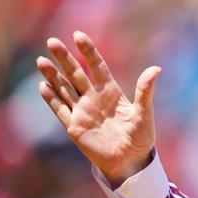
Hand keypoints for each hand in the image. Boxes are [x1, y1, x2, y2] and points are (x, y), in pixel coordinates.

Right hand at [37, 31, 160, 187]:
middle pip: (76, 74)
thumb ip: (146, 91)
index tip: (78, 35)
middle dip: (64, 58)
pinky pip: (60, 110)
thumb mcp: (145, 113)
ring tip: (41, 60)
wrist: (130, 162)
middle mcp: (94, 99)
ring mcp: (82, 112)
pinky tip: (43, 86)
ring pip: (64, 89)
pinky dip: (52, 98)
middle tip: (52, 41)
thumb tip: (156, 69)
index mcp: (111, 92)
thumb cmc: (141, 138)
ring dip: (53, 75)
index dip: (88, 51)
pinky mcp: (74, 127)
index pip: (97, 66)